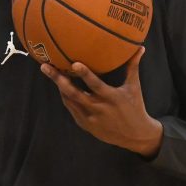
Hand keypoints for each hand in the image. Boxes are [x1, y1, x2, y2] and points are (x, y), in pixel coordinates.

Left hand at [40, 47, 162, 156]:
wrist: (136, 137)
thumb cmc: (135, 107)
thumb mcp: (134, 88)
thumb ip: (133, 67)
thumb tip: (139, 48)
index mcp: (112, 98)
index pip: (96, 85)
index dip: (85, 75)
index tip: (74, 64)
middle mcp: (99, 109)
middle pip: (74, 93)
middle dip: (58, 80)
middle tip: (45, 67)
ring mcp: (90, 119)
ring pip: (69, 101)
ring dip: (59, 87)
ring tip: (49, 71)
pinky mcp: (85, 125)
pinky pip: (71, 108)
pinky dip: (65, 97)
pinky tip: (60, 86)